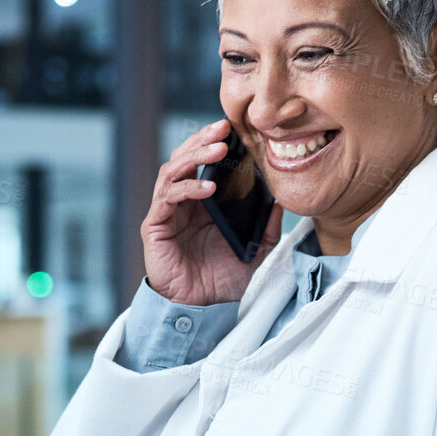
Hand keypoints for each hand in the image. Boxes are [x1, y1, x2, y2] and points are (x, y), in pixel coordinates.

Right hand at [142, 118, 282, 305]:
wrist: (199, 308)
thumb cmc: (220, 280)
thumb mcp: (254, 253)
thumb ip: (267, 231)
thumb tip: (280, 206)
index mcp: (201, 203)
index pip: (203, 162)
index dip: (213, 142)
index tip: (233, 129)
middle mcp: (182, 202)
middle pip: (184, 157)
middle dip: (202, 139)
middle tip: (223, 127)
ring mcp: (167, 212)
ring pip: (172, 171)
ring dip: (194, 156)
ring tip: (217, 150)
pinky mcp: (156, 226)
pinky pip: (167, 198)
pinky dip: (187, 188)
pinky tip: (207, 189)